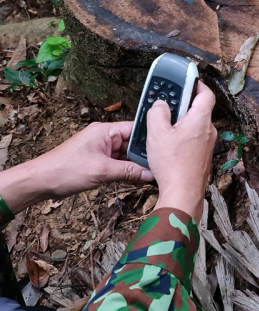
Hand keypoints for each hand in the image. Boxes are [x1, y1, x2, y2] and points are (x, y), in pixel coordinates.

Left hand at [0, 121, 152, 213]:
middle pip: (132, 143)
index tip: (166, 146)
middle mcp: (104, 137)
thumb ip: (129, 172)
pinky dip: (127, 171)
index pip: (135, 129)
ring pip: (126, 155)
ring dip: (136, 165)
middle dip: (145, 154)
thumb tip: (151, 174)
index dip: (150, 138)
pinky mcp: (98, 161)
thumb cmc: (65, 170)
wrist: (40, 182)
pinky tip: (138, 178)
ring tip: (153, 172)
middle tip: (162, 164)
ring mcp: (101, 149)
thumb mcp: (102, 171)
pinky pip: (118, 163)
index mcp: (105, 131)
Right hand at [146, 81, 215, 221]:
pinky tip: (169, 144)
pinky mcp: (203, 157)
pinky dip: (183, 136)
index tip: (186, 81)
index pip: (206, 94)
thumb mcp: (157, 133)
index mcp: (201, 120)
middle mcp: (209, 131)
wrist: (183, 193)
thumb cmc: (172, 164)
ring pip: (195, 126)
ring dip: (181, 122)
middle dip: (183, 105)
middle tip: (167, 103)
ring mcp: (208, 145)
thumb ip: (157, 113)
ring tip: (163, 126)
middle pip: (198, 110)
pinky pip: (194, 139)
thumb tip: (161, 105)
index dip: (196, 84)